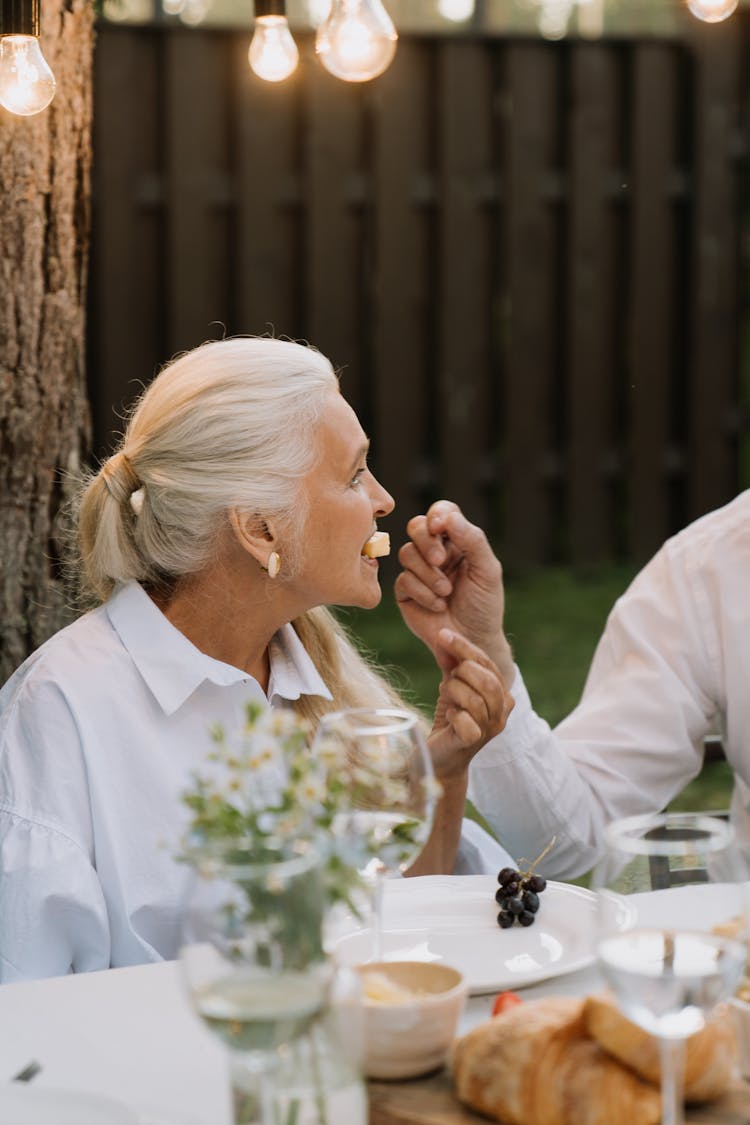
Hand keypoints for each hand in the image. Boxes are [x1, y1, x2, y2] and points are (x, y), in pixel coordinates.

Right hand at [395, 500, 513, 682]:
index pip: (442, 513)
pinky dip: (423, 593)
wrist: (472, 641)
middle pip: (417, 527)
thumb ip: (472, 540)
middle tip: (441, 561)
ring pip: (407, 553)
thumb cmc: (484, 605)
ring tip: (446, 592)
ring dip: (428, 574)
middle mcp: (435, 552)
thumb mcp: (487, 570)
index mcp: (457, 541)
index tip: (440, 526)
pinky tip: (438, 605)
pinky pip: (403, 580)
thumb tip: (448, 517)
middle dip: (427, 542)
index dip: (437, 514)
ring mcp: (418, 571)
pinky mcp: (405, 591)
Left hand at [427, 628, 513, 780]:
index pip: (489, 664)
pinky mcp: (472, 742)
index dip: (465, 648)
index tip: (442, 635)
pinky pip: (465, 721)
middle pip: (487, 680)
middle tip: (447, 682)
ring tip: (447, 699)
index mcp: (503, 696)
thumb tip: (444, 636)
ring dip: (452, 693)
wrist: (439, 756)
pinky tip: (449, 717)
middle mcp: (502, 713)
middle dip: (461, 673)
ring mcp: (490, 729)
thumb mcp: (453, 686)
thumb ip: (452, 662)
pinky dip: (452, 714)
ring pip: (474, 699)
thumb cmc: (450, 719)